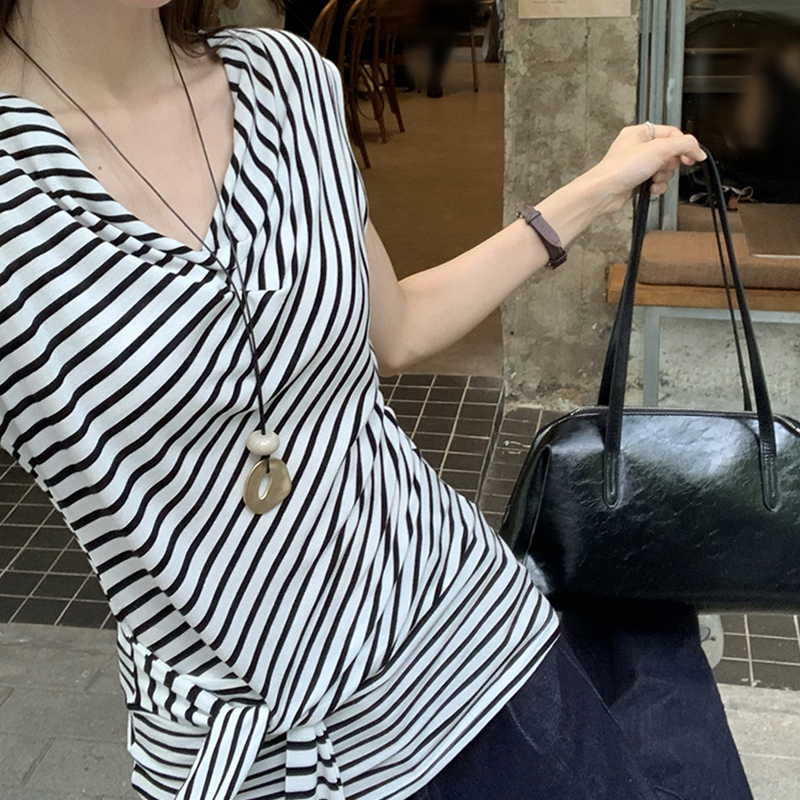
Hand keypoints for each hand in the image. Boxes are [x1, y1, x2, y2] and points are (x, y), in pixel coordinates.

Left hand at [589, 124, 705, 214]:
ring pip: (663, 169)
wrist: (604, 192)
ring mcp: (636, 165)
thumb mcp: (659, 149)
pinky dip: (656, 186)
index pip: (672, 134)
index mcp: (640, 133)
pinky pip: (655, 181)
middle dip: (669, 165)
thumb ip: (684, 146)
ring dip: (663, 177)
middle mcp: (637, 147)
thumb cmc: (620, 169)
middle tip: (662, 168)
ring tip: (654, 179)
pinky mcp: (635, 180)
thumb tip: (698, 150)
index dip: (684, 145)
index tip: (693, 157)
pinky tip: (650, 188)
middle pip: (669, 153)